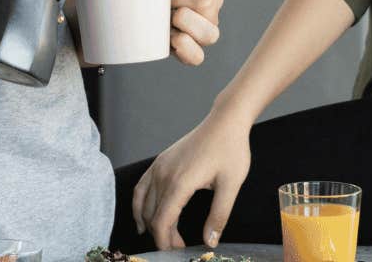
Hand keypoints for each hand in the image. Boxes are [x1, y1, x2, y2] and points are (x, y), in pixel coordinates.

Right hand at [132, 110, 251, 249]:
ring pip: (144, 203)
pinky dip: (140, 205)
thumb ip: (219, 216)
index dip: (165, 242)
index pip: (162, 221)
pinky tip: (144, 217)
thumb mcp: (231, 185)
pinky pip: (142, 187)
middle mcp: (163, 174)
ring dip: (151, 223)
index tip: (176, 252)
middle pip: (152, 215)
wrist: (225, 121)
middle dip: (162, 235)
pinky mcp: (160, 161)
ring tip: (164, 237)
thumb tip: (210, 242)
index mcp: (180, 182)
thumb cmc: (231, 150)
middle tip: (180, 246)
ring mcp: (159, 167)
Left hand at [159, 0, 221, 65]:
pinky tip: (173, 38)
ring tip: (170, 16)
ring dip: (186, 22)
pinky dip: (187, 48)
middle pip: (205, 3)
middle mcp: (211, 11)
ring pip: (210, 33)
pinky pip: (198, 57)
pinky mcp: (190, 52)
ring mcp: (203, 33)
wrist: (134, 2)